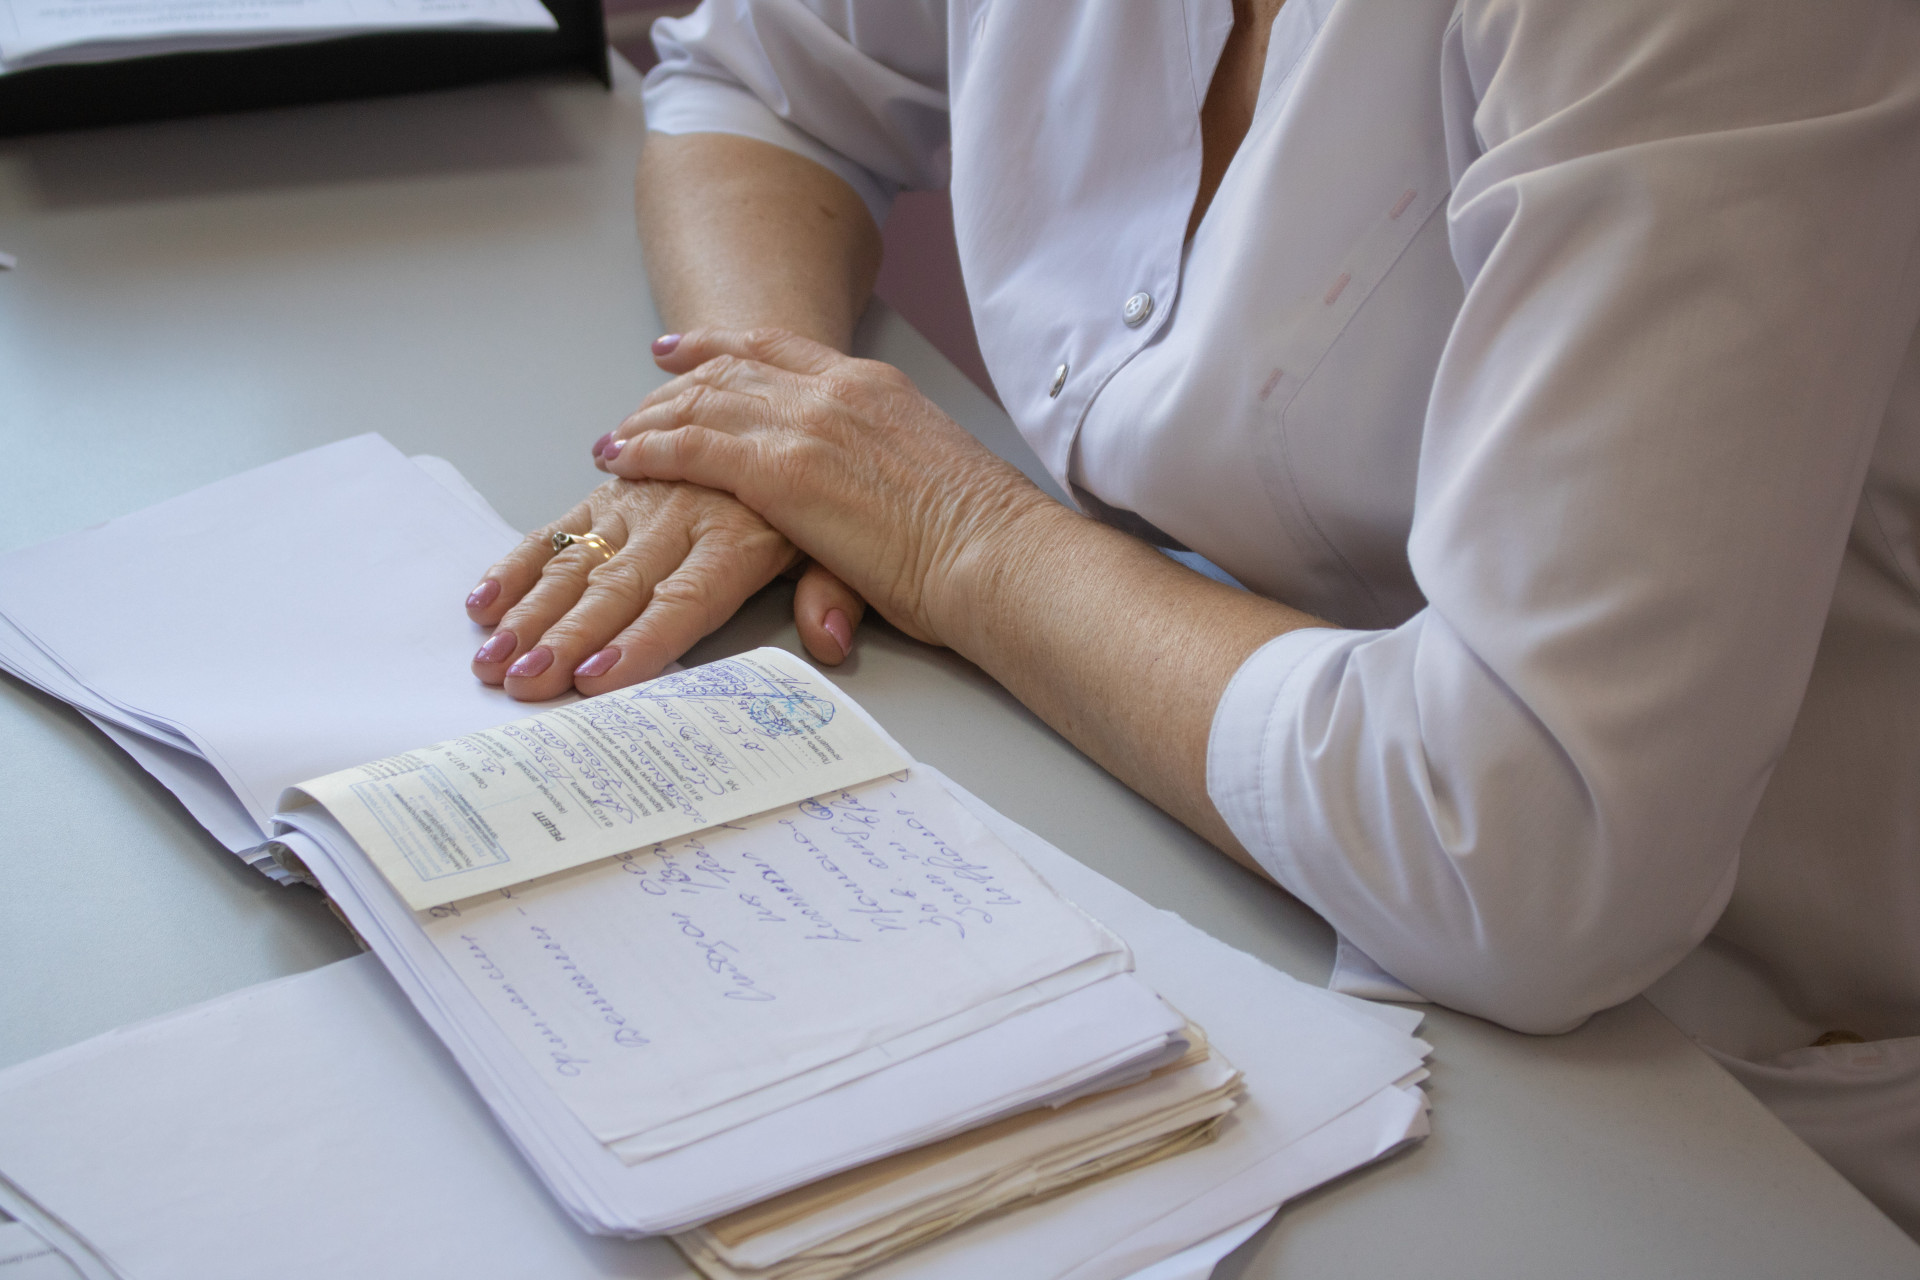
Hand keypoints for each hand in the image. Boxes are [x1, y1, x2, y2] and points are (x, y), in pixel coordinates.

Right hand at [465, 474, 864, 700]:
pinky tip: (485, 599)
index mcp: (742, 536)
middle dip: (567, 638)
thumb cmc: (814, 492)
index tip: (599, 678)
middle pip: (621, 585)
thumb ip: (833, 595)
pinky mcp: (614, 489)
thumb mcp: (845, 542)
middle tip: (524, 682)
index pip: (688, 598)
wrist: (786, 403)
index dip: (643, 640)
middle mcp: (684, 515)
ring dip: (531, 611)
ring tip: (492, 656)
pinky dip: (518, 561)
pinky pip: (560, 524)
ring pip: (580, 558)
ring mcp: (641, 500)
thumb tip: (830, 643)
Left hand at [597, 328, 1057, 648]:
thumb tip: (877, 509)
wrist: (999, 556)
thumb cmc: (984, 543)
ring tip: (617, 437)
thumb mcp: (926, 487)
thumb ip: (884, 481)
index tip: (692, 349)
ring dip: (651, 419)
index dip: (728, 348)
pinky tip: (623, 459)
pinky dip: (650, 450)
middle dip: (678, 376)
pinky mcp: (782, 472)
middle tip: (641, 387)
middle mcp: (836, 393)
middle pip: (733, 370)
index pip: (785, 352)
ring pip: (702, 403)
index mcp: (876, 390)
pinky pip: (692, 447)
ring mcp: (807, 427)